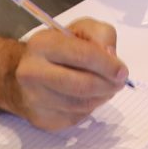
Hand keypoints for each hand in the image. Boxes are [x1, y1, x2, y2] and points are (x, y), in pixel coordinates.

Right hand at [5, 18, 126, 132]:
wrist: (24, 74)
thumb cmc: (59, 49)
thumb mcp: (80, 30)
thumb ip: (100, 34)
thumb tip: (111, 57)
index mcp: (42, 44)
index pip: (83, 55)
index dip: (108, 65)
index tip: (123, 71)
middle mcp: (32, 72)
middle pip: (82, 85)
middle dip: (108, 85)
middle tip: (119, 83)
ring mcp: (34, 99)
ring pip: (81, 105)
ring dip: (101, 97)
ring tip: (106, 88)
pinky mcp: (40, 119)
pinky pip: (74, 117)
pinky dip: (88, 109)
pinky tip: (88, 98)